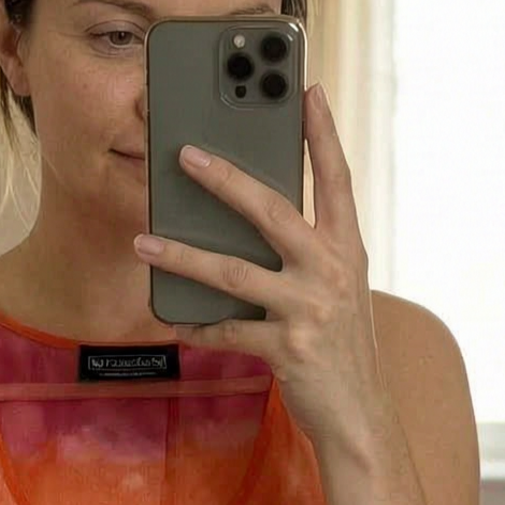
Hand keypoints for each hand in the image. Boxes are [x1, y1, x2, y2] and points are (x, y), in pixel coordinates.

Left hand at [134, 82, 390, 451]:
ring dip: (181, 254)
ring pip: (233, 271)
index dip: (323, 132)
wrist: (361, 416)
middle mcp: (332, 271)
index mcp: (347, 249)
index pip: (337, 178)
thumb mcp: (338, 290)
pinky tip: (172, 318)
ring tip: (143, 240)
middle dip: (225, 179)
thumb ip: (306, 252)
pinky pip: (226, 329)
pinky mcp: (288, 348)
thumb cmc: (341, 346)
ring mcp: (310, 310)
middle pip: (272, 211)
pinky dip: (196, 324)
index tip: (306, 88)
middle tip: (184, 153)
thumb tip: (248, 220)